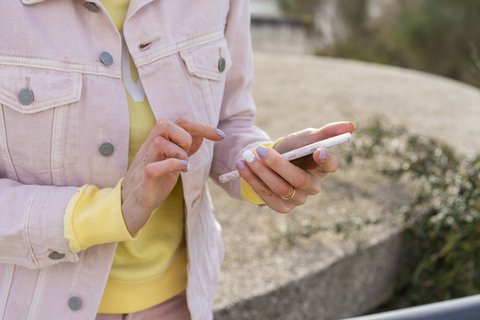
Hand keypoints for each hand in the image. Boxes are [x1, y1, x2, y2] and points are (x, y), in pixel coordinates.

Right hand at [121, 117, 225, 234]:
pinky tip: (182, 171)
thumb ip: (183, 149)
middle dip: (185, 136)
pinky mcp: (143, 182)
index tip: (220, 136)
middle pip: (163, 124)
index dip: (201, 126)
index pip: (177, 123)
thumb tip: (201, 134)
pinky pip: (153, 168)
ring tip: (184, 166)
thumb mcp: (171, 163)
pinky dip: (172, 166)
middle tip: (190, 153)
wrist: (131, 208)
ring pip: (159, 143)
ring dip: (180, 153)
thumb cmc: (153, 185)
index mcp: (156, 143)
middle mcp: (148, 149)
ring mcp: (144, 164)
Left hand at [236, 122, 354, 212]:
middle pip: (299, 179)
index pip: (332, 166)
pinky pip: (267, 196)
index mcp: (321, 167)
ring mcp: (298, 199)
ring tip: (247, 156)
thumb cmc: (290, 149)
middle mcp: (313, 186)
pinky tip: (242, 166)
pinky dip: (252, 180)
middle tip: (260, 150)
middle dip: (277, 164)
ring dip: (260, 171)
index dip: (327, 160)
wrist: (268, 163)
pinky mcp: (282, 207)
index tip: (318, 150)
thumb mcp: (303, 138)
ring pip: (280, 188)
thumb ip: (325, 132)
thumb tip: (351, 126)